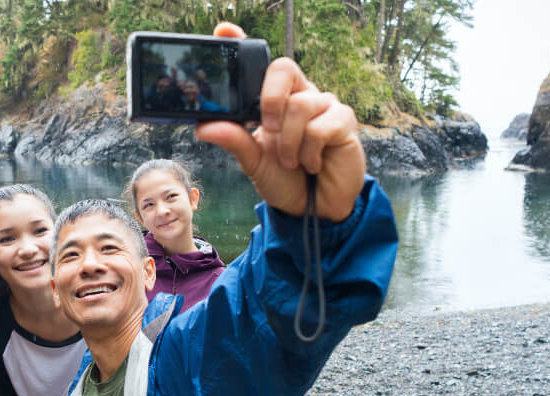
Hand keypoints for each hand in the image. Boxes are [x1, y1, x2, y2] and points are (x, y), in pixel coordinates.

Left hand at [195, 23, 365, 220]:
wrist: (314, 209)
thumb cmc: (286, 179)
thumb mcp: (253, 162)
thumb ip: (233, 141)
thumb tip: (204, 127)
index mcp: (275, 99)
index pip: (261, 63)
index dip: (243, 44)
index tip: (224, 31)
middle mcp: (300, 95)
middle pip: (284, 68)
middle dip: (269, 99)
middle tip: (266, 129)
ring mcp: (324, 105)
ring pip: (300, 105)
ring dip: (288, 142)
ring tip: (290, 162)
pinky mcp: (344, 121)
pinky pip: (320, 127)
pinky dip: (309, 152)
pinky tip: (312, 164)